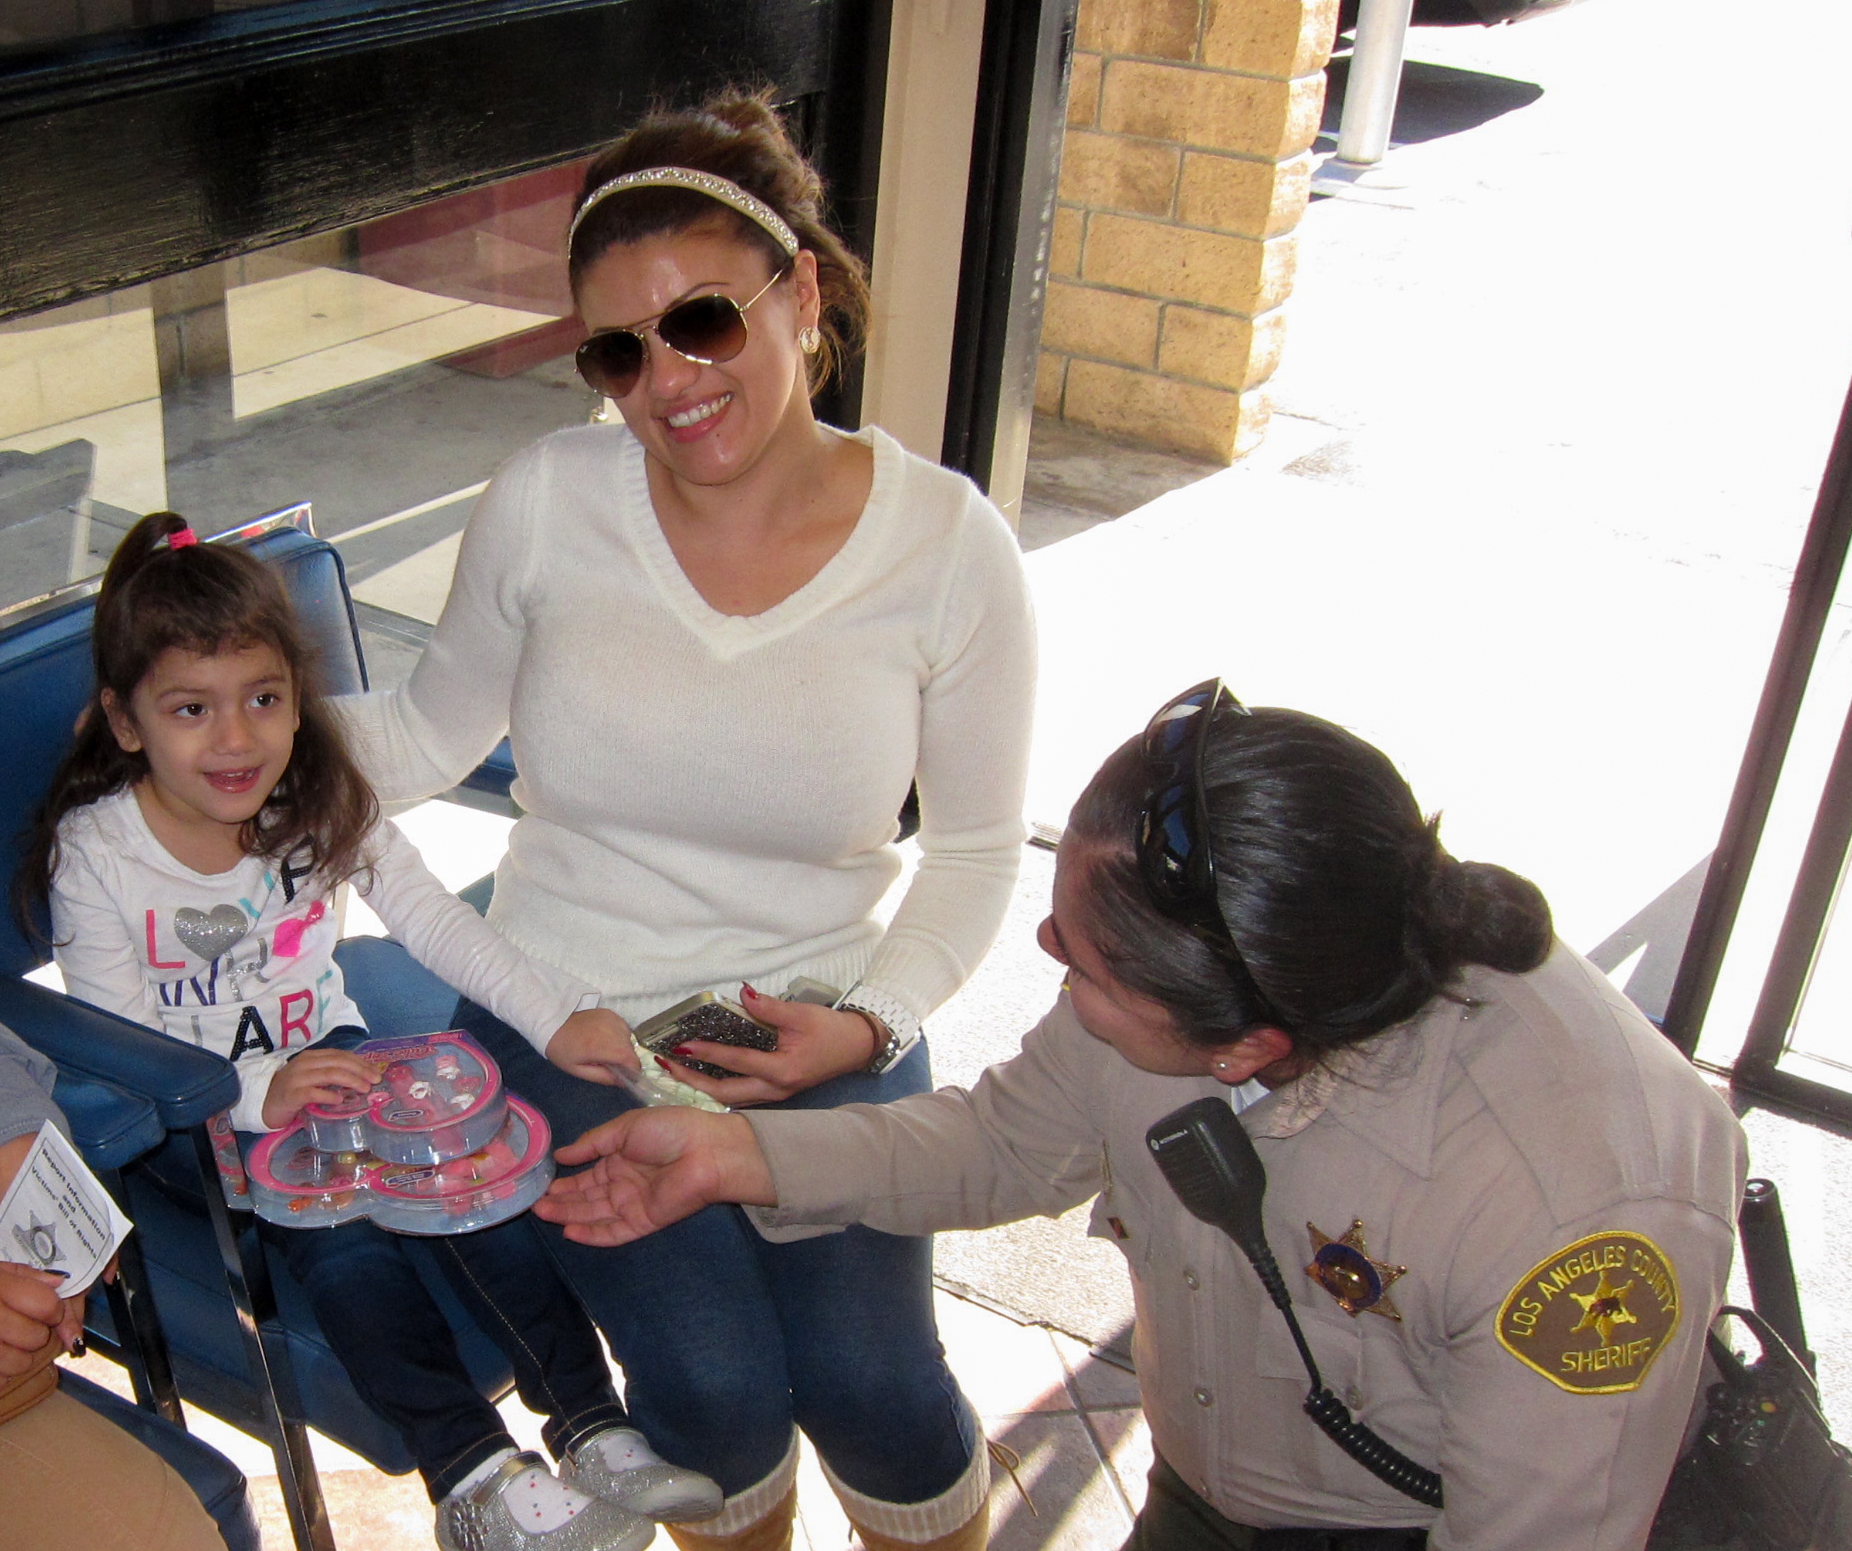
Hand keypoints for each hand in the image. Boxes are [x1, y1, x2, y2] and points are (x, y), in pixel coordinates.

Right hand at [0, 1262, 71, 1375]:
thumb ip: (29, 1276)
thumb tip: (61, 1283)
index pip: (46, 1304)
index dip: (54, 1309)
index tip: (47, 1311)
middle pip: (35, 1337)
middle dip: (37, 1335)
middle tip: (23, 1329)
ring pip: (19, 1363)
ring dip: (19, 1359)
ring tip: (6, 1345)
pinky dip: (1, 1375)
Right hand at [261, 1047, 379, 1128]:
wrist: (264, 1104)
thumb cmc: (292, 1091)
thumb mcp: (313, 1078)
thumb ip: (331, 1075)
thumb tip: (362, 1079)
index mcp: (312, 1057)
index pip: (341, 1055)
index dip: (361, 1062)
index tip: (376, 1071)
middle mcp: (305, 1064)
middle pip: (338, 1062)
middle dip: (361, 1070)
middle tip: (376, 1080)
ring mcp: (297, 1078)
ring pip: (329, 1074)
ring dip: (351, 1080)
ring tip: (365, 1089)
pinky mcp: (291, 1095)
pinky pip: (313, 1093)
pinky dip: (329, 1095)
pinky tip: (339, 1100)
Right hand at [535, 1107, 773, 1245]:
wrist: (707, 1150)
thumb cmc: (669, 1130)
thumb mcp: (625, 1127)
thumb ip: (592, 1143)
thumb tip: (561, 1154)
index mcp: (622, 1157)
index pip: (588, 1173)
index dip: (566, 1179)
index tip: (542, 1182)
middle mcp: (625, 1182)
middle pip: (587, 1196)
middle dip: (562, 1200)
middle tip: (534, 1202)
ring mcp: (634, 1203)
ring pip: (595, 1214)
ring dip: (569, 1215)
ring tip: (542, 1212)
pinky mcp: (644, 1222)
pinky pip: (614, 1231)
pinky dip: (592, 1233)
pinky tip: (569, 1230)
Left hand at [546, 1008, 641, 1084]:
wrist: (552, 1023)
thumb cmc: (563, 1050)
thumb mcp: (578, 1070)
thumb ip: (603, 1077)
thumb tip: (623, 1082)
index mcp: (603, 1046)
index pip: (631, 1060)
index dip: (632, 1071)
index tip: (625, 1076)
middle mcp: (612, 1030)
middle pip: (631, 1050)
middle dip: (624, 1060)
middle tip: (608, 1062)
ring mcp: (613, 1019)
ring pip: (629, 1039)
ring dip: (622, 1047)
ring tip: (604, 1049)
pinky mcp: (611, 1013)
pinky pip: (623, 1028)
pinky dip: (618, 1035)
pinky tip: (603, 1037)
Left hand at [651, 987, 879, 1106]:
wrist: (857, 1048)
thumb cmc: (831, 1030)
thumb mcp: (801, 1014)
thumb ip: (769, 1007)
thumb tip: (743, 994)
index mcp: (781, 1071)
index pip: (735, 1062)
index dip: (706, 1054)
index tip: (680, 1047)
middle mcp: (775, 1090)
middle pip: (724, 1092)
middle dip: (691, 1081)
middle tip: (666, 1065)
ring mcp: (775, 1095)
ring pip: (730, 1097)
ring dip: (701, 1086)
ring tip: (676, 1071)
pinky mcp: (775, 1092)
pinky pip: (740, 1094)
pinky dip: (717, 1087)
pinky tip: (702, 1077)